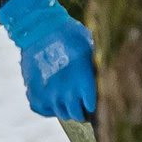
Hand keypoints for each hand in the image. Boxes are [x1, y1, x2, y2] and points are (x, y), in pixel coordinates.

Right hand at [0, 0, 95, 121]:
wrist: (39, 27)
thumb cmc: (69, 33)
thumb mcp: (90, 46)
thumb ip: (96, 66)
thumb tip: (107, 74)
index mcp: (83, 80)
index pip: (92, 107)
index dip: (94, 105)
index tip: (94, 101)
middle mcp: (66, 91)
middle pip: (77, 114)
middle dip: (82, 111)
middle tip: (82, 104)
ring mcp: (48, 94)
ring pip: (62, 114)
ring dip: (66, 108)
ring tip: (68, 100)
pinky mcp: (34, 92)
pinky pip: (42, 109)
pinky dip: (48, 107)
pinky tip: (53, 99)